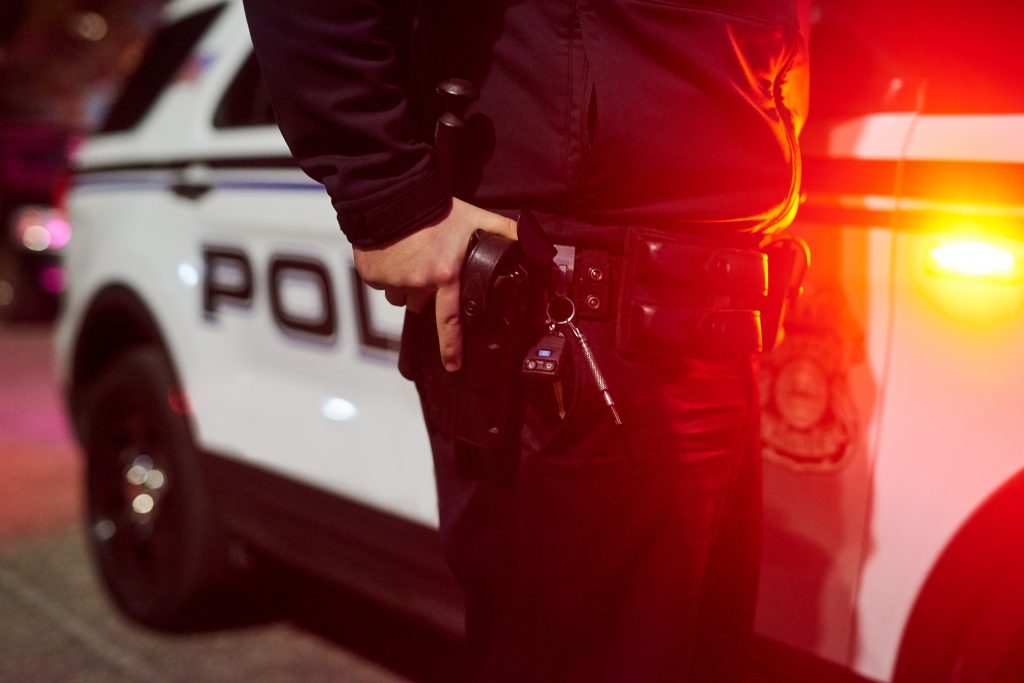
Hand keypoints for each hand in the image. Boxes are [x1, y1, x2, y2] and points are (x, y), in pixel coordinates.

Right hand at [354, 198, 517, 371]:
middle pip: (422, 304)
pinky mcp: (372, 274)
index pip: (449, 320)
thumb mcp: (476, 218)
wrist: (392, 194)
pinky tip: (393, 254)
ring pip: (401, 295)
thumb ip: (506, 232)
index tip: (453, 367)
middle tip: (429, 268)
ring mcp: (392, 280)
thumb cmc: (436, 209)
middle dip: (426, 294)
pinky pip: (382, 283)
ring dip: (406, 284)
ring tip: (410, 258)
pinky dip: (387, 273)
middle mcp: (417, 283)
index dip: (451, 347)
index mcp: (444, 275)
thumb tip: (537, 244)